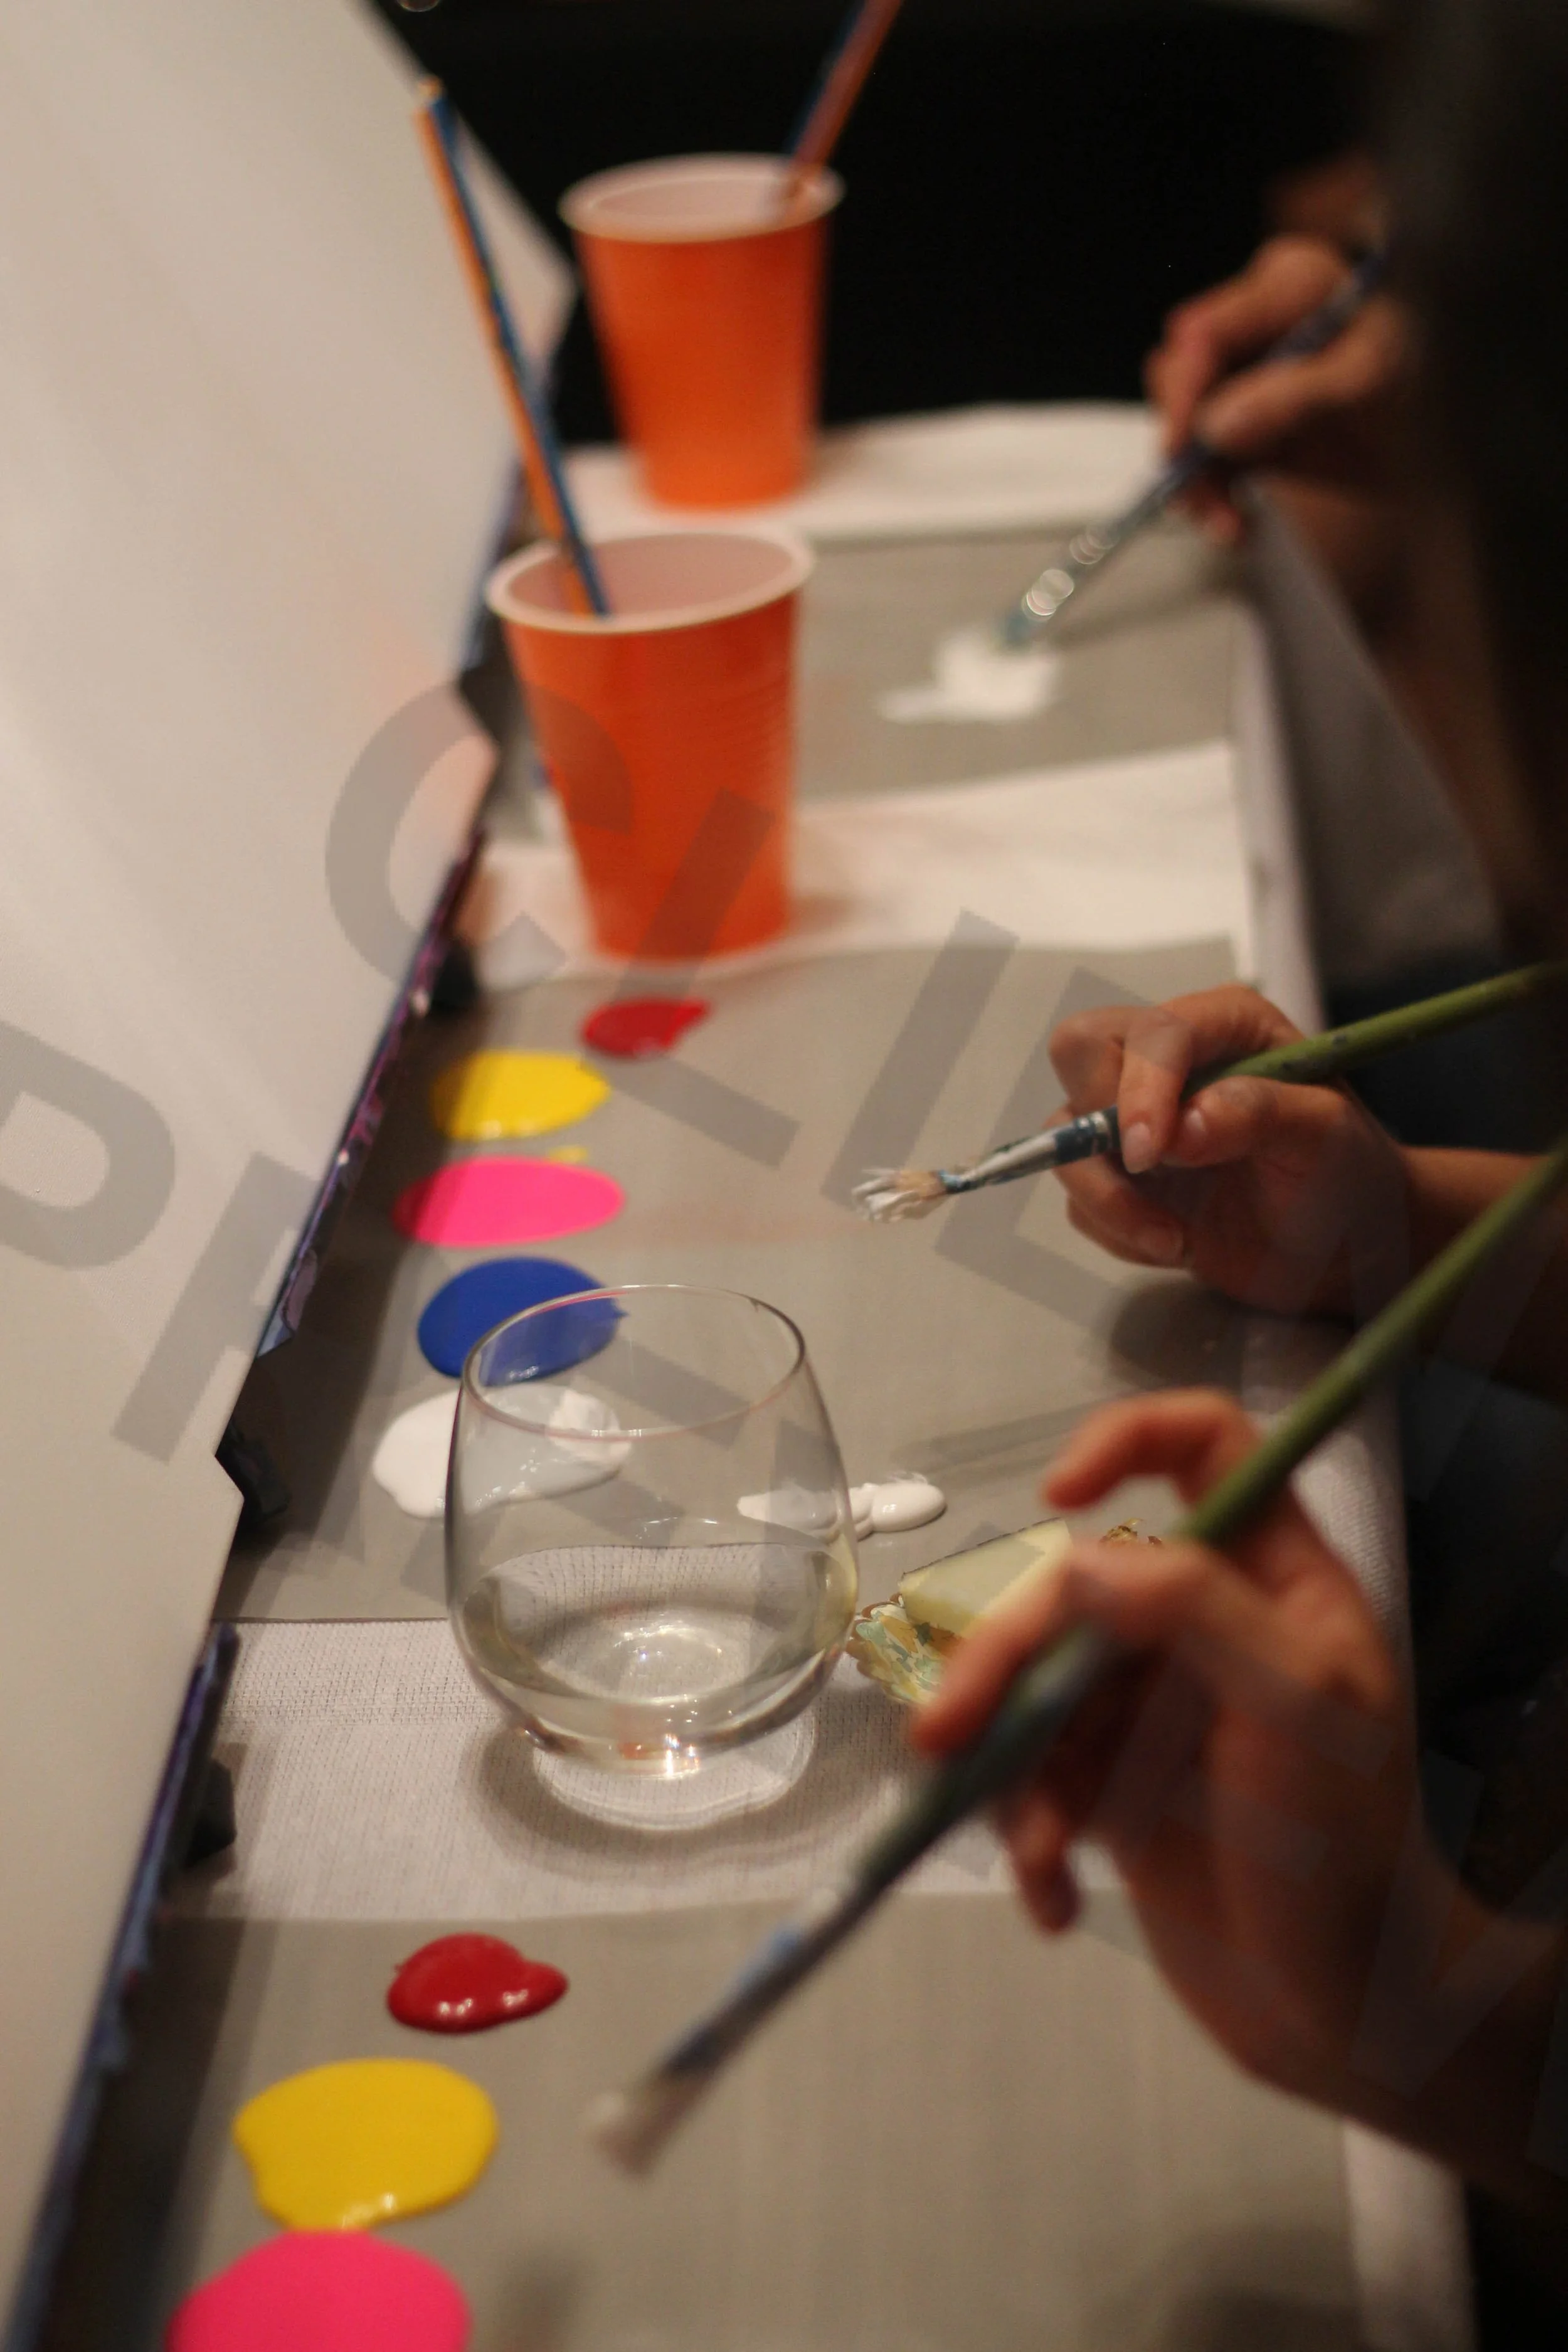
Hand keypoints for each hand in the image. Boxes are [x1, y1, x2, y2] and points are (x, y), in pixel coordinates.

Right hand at [913, 1391, 1436, 2109]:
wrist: (1348, 2016)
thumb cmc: (1350, 1852)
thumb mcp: (1301, 1708)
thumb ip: (1196, 1610)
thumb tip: (1076, 1557)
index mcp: (1271, 1581)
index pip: (1207, 1447)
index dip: (1130, 1439)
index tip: (1059, 1494)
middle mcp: (1203, 1627)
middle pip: (1074, 1589)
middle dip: (1003, 1661)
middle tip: (944, 1736)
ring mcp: (1151, 1707)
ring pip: (1035, 1688)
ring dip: (1008, 1768)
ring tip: (1031, 1852)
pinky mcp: (1112, 1789)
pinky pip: (1033, 1778)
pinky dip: (1027, 1836)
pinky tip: (1054, 1899)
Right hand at [1047, 983, 1411, 1317]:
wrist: (1344, 1252)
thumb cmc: (1347, 1177)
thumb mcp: (1325, 1137)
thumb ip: (1259, 1114)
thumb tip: (1181, 1127)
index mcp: (1223, 1025)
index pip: (1150, 1032)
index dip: (1139, 1087)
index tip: (1153, 1154)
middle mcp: (1170, 1060)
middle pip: (1078, 1051)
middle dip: (1096, 1124)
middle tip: (1148, 1176)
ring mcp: (1137, 1120)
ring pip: (1064, 1135)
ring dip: (1108, 1197)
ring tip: (1174, 1240)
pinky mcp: (1121, 1178)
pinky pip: (1078, 1199)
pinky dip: (1117, 1231)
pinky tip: (1178, 1245)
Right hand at [1146, 235, 1408, 542]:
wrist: (1451, 428)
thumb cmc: (1425, 377)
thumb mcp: (1369, 380)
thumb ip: (1293, 396)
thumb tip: (1217, 425)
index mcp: (1287, 286)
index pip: (1205, 330)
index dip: (1185, 389)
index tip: (1185, 443)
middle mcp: (1258, 324)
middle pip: (1181, 376)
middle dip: (1183, 439)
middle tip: (1199, 491)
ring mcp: (1250, 375)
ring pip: (1186, 424)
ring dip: (1196, 479)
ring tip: (1226, 522)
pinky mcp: (1250, 422)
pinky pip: (1208, 458)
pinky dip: (1214, 494)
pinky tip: (1234, 521)